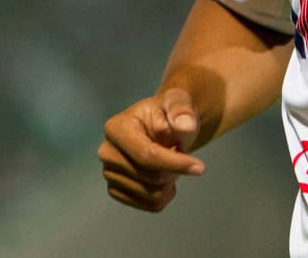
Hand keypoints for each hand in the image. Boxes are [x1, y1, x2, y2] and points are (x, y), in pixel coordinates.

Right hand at [99, 87, 205, 211]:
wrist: (162, 127)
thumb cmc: (168, 113)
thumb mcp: (178, 102)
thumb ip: (182, 110)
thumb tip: (184, 126)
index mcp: (116, 127)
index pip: (146, 155)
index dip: (174, 163)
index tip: (200, 167)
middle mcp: (107, 152)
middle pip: (150, 177)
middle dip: (175, 170)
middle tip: (183, 155)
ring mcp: (109, 174)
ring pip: (151, 194)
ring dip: (171, 182)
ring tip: (172, 163)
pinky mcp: (116, 191)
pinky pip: (149, 205)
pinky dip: (165, 194)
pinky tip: (167, 178)